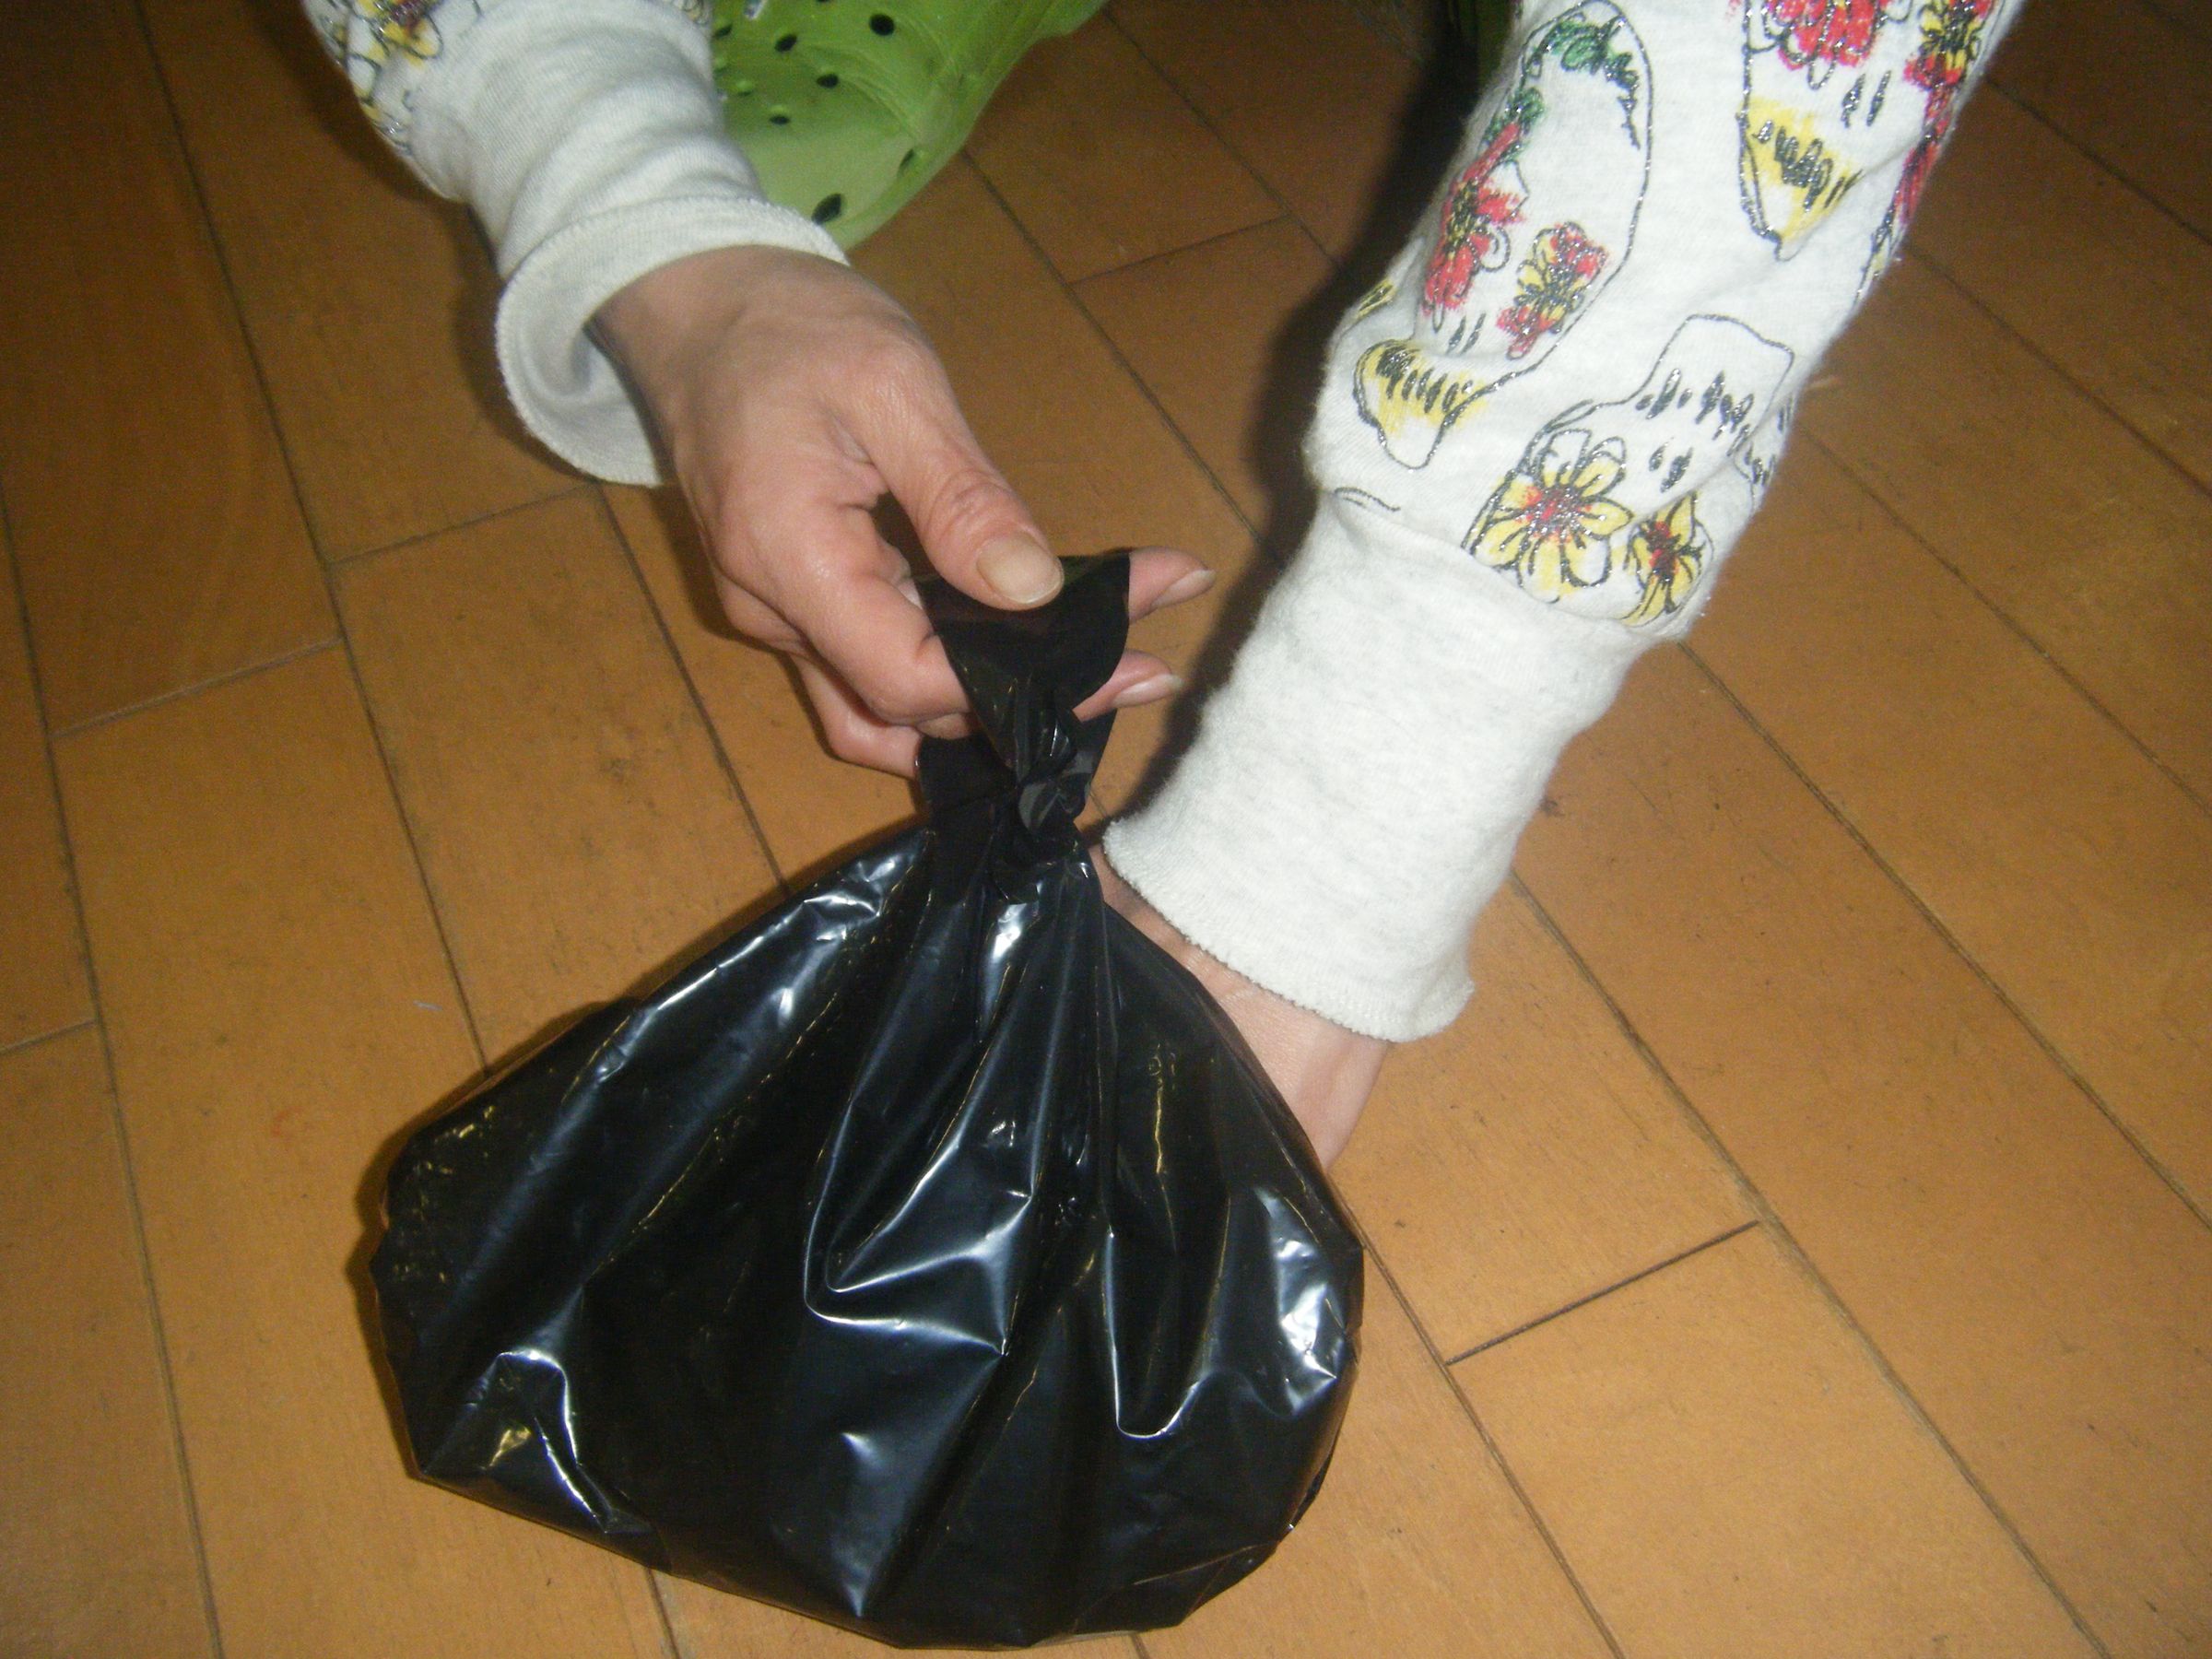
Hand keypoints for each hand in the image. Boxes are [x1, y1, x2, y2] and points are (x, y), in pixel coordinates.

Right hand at [598, 245, 1212, 774]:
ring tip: (1094, 674)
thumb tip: (1033, 592)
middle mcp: (774, 612)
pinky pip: (861, 670)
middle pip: (903, 704)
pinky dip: (937, 679)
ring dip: (980, 705)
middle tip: (1142, 664)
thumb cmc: (794, 326)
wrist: (698, 304)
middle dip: (1022, 695)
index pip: (906, 678)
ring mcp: (775, 615)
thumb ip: (960, 497)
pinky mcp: (790, 602)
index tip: (1119, 660)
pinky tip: (1011, 658)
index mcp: (794, 559)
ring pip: (880, 707)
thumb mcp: (892, 384)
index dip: (1011, 686)